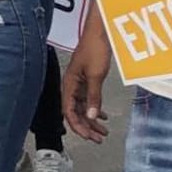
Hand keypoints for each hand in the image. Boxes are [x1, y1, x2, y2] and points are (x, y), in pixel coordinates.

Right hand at [62, 26, 111, 143]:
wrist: (99, 33)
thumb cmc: (93, 49)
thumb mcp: (95, 75)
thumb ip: (93, 97)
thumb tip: (91, 116)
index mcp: (68, 86)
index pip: (69, 112)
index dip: (78, 126)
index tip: (88, 136)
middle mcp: (71, 87)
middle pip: (76, 113)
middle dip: (86, 127)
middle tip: (98, 138)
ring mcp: (79, 84)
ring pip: (83, 108)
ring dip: (92, 120)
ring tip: (102, 131)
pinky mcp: (86, 80)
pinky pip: (88, 100)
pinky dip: (95, 109)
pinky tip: (102, 115)